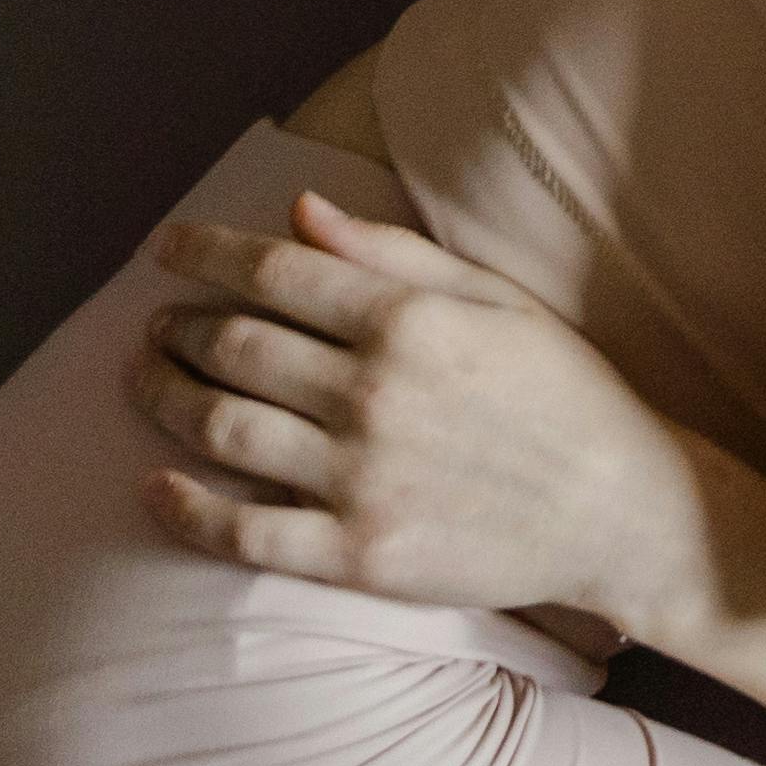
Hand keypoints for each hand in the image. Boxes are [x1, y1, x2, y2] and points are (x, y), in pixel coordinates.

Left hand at [127, 194, 712, 643]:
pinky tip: (154, 486)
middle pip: (232, 346)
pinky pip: (241, 531)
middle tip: (157, 323)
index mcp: (411, 322)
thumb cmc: (565, 393)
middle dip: (177, 326)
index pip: (275, 273)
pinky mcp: (355, 554)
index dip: (205, 253)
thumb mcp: (499, 299)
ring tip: (146, 379)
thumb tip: (298, 211)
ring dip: (163, 396)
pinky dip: (183, 507)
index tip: (167, 248)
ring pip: (220, 428)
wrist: (620, 509)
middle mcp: (375, 395)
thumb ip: (395, 254)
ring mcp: (360, 479)